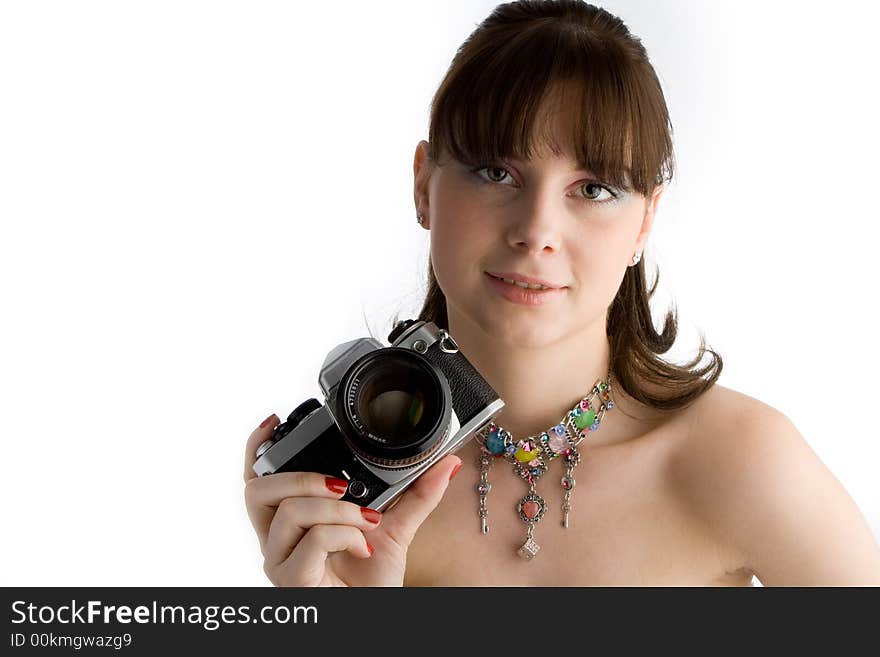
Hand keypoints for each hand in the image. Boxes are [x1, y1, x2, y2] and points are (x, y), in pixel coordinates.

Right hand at [243, 413, 461, 586]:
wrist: (373, 617)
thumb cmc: (370, 583)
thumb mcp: (396, 529)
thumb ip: (417, 494)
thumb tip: (445, 463)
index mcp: (291, 522)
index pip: (257, 481)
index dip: (255, 449)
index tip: (274, 421)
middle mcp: (277, 540)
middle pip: (258, 490)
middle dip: (303, 477)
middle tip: (341, 487)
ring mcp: (280, 561)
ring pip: (289, 511)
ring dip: (337, 510)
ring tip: (366, 522)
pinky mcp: (292, 580)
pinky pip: (311, 541)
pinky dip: (344, 536)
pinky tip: (363, 546)